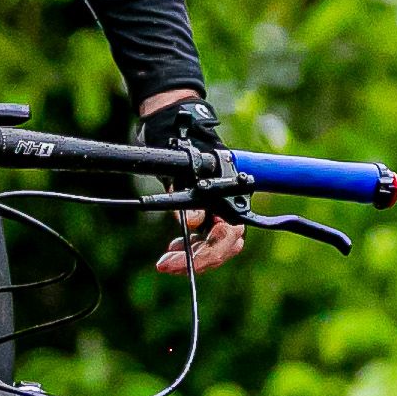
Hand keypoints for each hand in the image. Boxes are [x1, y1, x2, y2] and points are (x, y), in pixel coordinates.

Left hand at [137, 89, 247, 275]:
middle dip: (197, 260)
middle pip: (221, 247)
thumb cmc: (183, 146)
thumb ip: (187, 195)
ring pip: (212, 247)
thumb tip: (194, 222)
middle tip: (166, 265)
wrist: (175, 130)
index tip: (181, 258)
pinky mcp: (205, 215)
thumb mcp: (181, 170)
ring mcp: (217, 213)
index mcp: (229, 196)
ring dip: (192, 257)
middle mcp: (228, 207)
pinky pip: (203, 240)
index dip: (208, 252)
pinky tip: (174, 248)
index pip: (227, 235)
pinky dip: (189, 248)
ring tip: (166, 260)